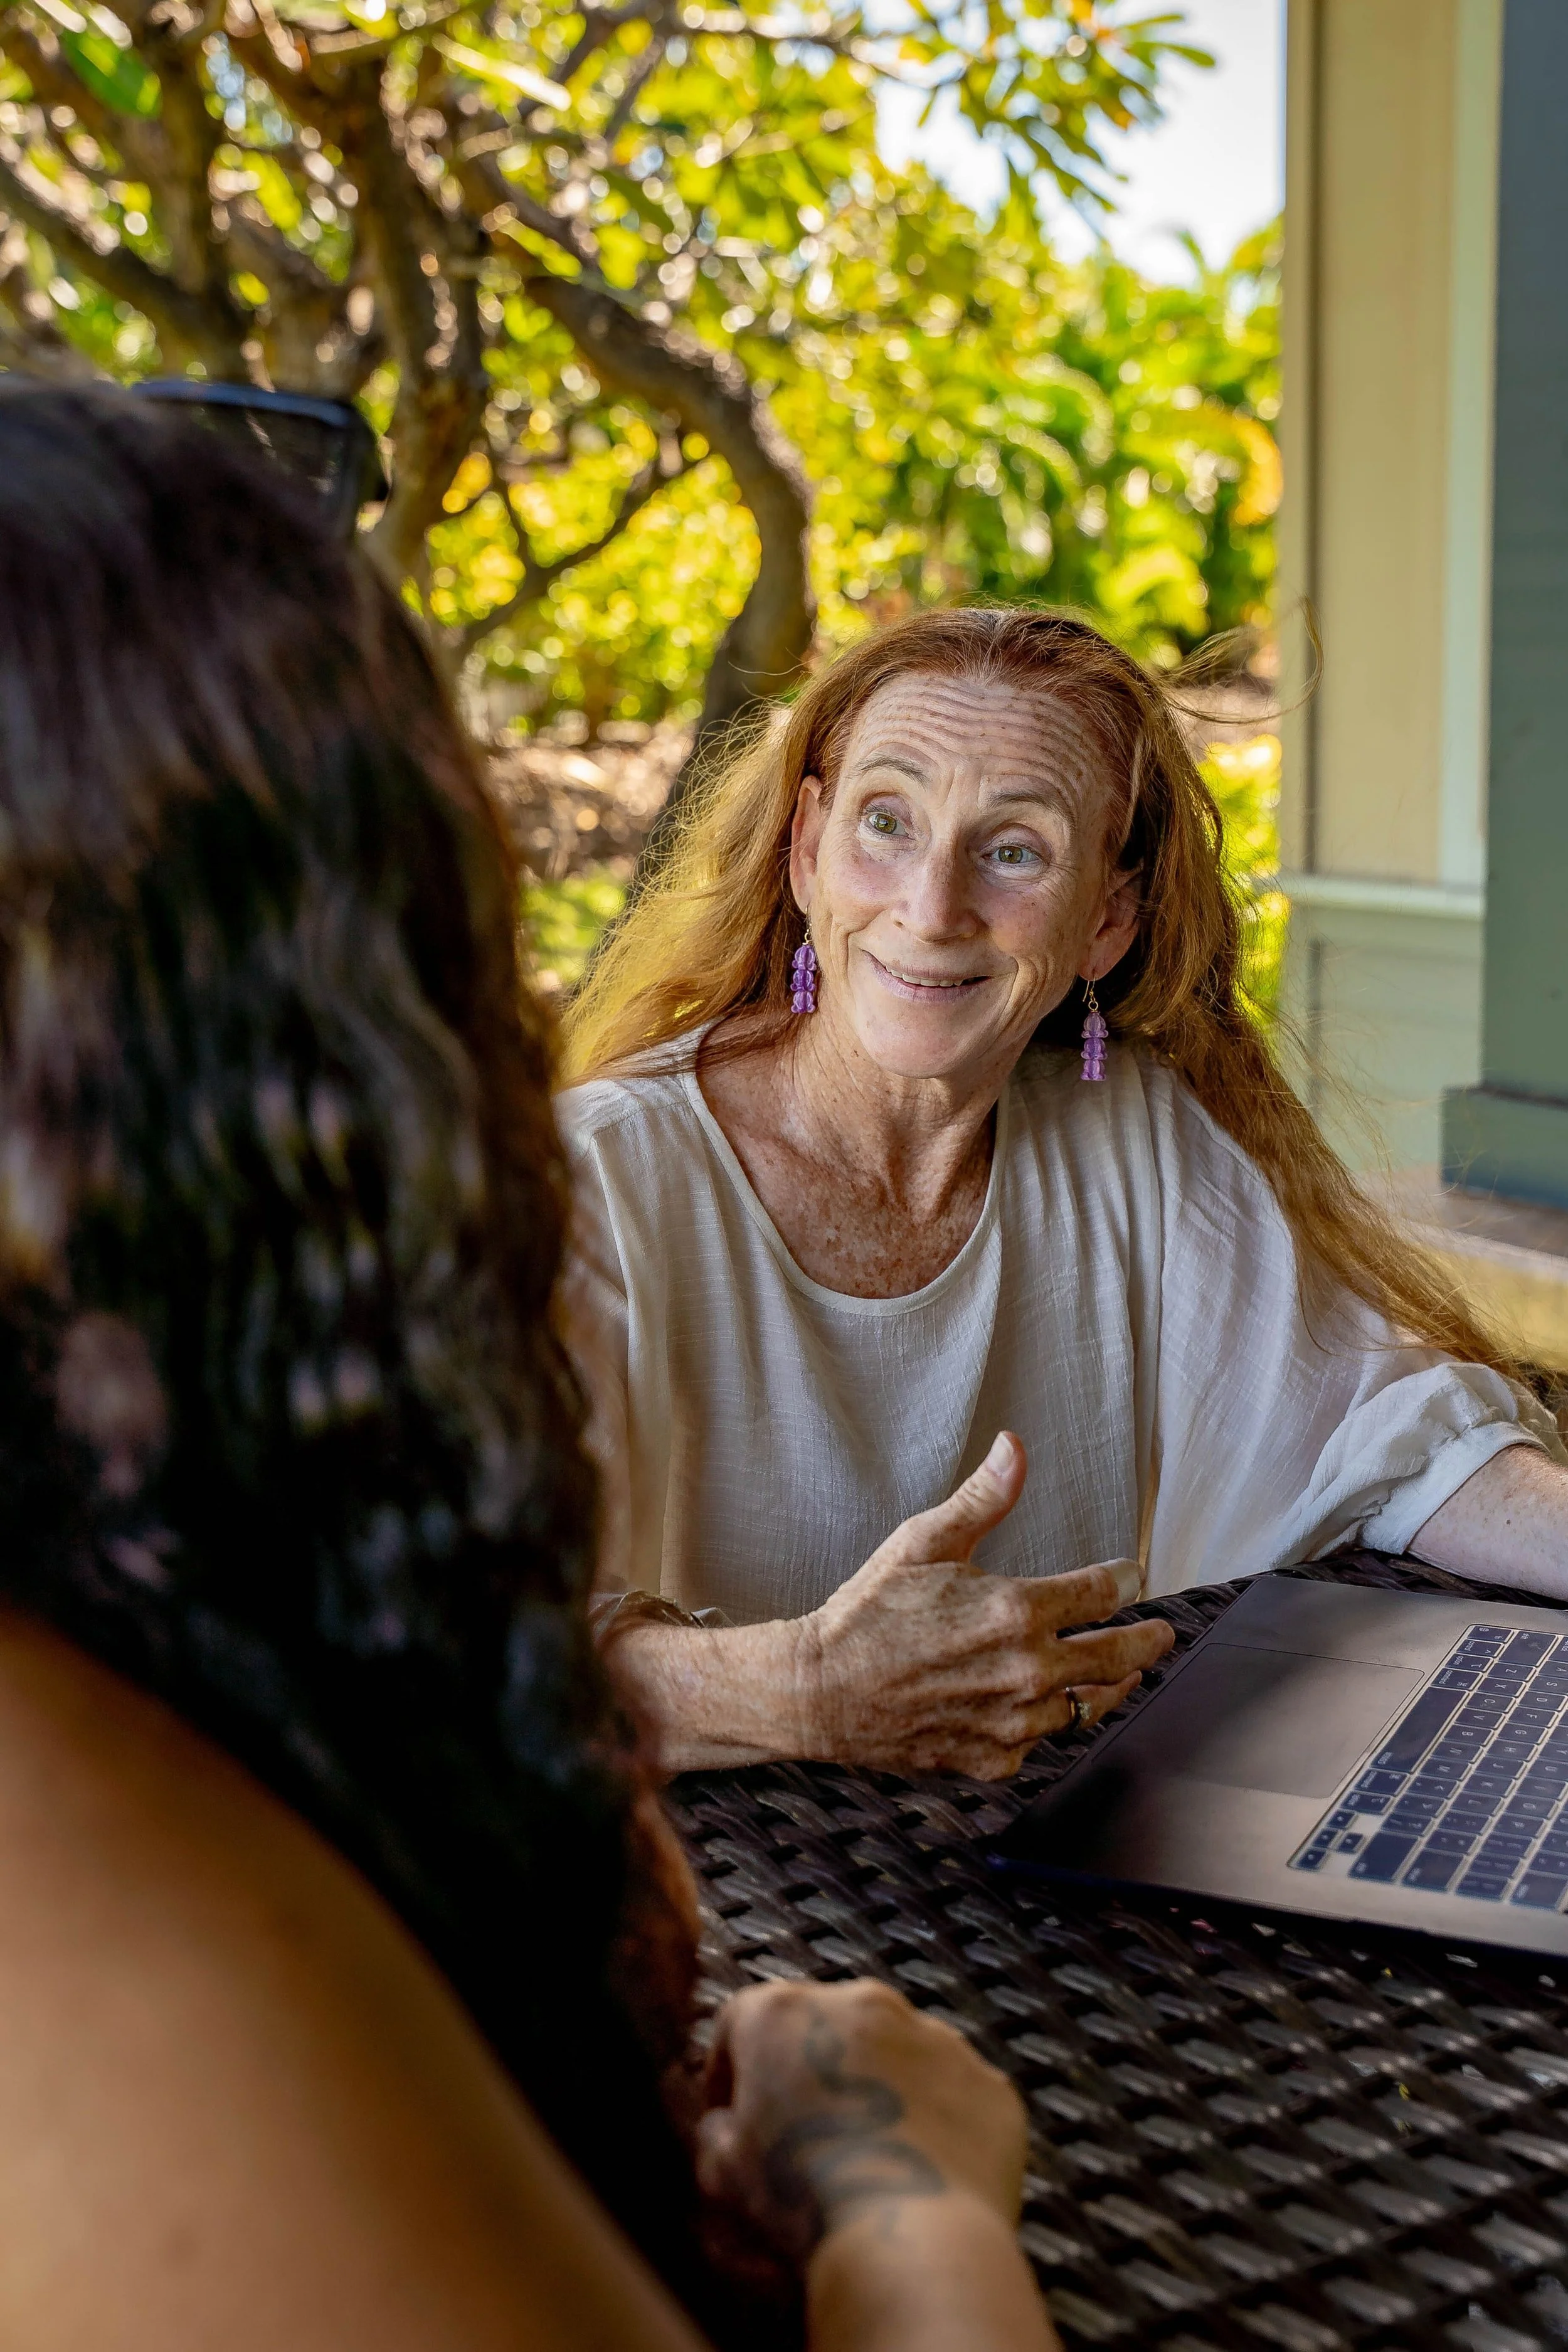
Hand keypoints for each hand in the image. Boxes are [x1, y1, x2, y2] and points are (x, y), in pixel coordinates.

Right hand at [695, 1979, 1025, 2266]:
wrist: (910, 2241)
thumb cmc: (802, 2203)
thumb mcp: (720, 2175)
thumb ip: (714, 2133)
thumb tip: (726, 2125)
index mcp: (783, 2012)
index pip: (740, 2023)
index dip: (731, 2073)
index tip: (735, 2119)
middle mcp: (862, 2002)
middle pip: (825, 2028)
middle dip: (814, 2074)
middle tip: (811, 2139)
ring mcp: (935, 2036)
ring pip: (895, 2055)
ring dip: (878, 2091)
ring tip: (873, 2160)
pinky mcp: (988, 2081)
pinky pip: (955, 2094)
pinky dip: (939, 2123)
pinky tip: (925, 2176)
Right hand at [794, 1430, 1173, 1777]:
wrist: (819, 1691)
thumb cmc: (869, 1611)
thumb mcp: (924, 1541)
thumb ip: (983, 1498)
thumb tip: (1015, 1446)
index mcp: (1016, 1610)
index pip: (1104, 1592)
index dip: (1126, 1579)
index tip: (1132, 1574)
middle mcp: (1027, 1671)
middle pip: (1118, 1657)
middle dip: (1147, 1643)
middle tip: (1161, 1635)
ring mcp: (1013, 1721)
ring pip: (1087, 1707)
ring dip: (1108, 1687)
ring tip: (1121, 1674)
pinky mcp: (994, 1758)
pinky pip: (1042, 1742)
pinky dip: (1050, 1723)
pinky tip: (1050, 1708)